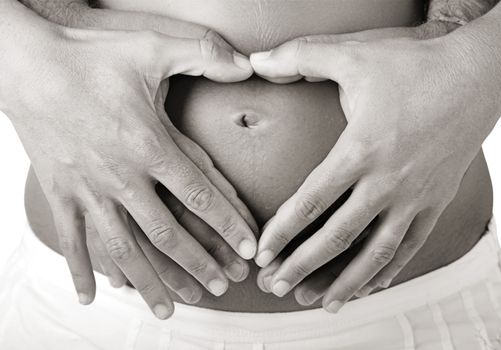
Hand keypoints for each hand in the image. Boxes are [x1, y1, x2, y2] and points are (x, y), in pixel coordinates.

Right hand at [2, 4, 255, 318]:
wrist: (24, 63)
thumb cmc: (88, 56)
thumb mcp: (150, 48)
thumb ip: (202, 54)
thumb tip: (247, 62)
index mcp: (149, 145)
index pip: (200, 195)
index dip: (228, 225)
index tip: (247, 251)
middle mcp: (121, 177)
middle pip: (167, 233)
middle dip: (197, 263)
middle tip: (220, 287)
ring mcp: (88, 189)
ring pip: (123, 248)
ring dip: (149, 281)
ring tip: (169, 308)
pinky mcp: (58, 191)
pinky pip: (71, 238)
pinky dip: (80, 269)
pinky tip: (92, 296)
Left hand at [250, 25, 499, 312]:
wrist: (479, 75)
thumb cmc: (416, 65)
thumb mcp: (354, 54)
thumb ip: (300, 56)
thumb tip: (255, 59)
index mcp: (361, 150)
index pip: (311, 202)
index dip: (282, 232)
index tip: (262, 254)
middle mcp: (388, 181)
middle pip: (338, 237)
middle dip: (303, 267)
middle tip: (276, 288)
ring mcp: (415, 197)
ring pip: (377, 254)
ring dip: (345, 282)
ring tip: (319, 302)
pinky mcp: (436, 202)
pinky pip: (411, 247)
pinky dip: (388, 271)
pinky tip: (370, 286)